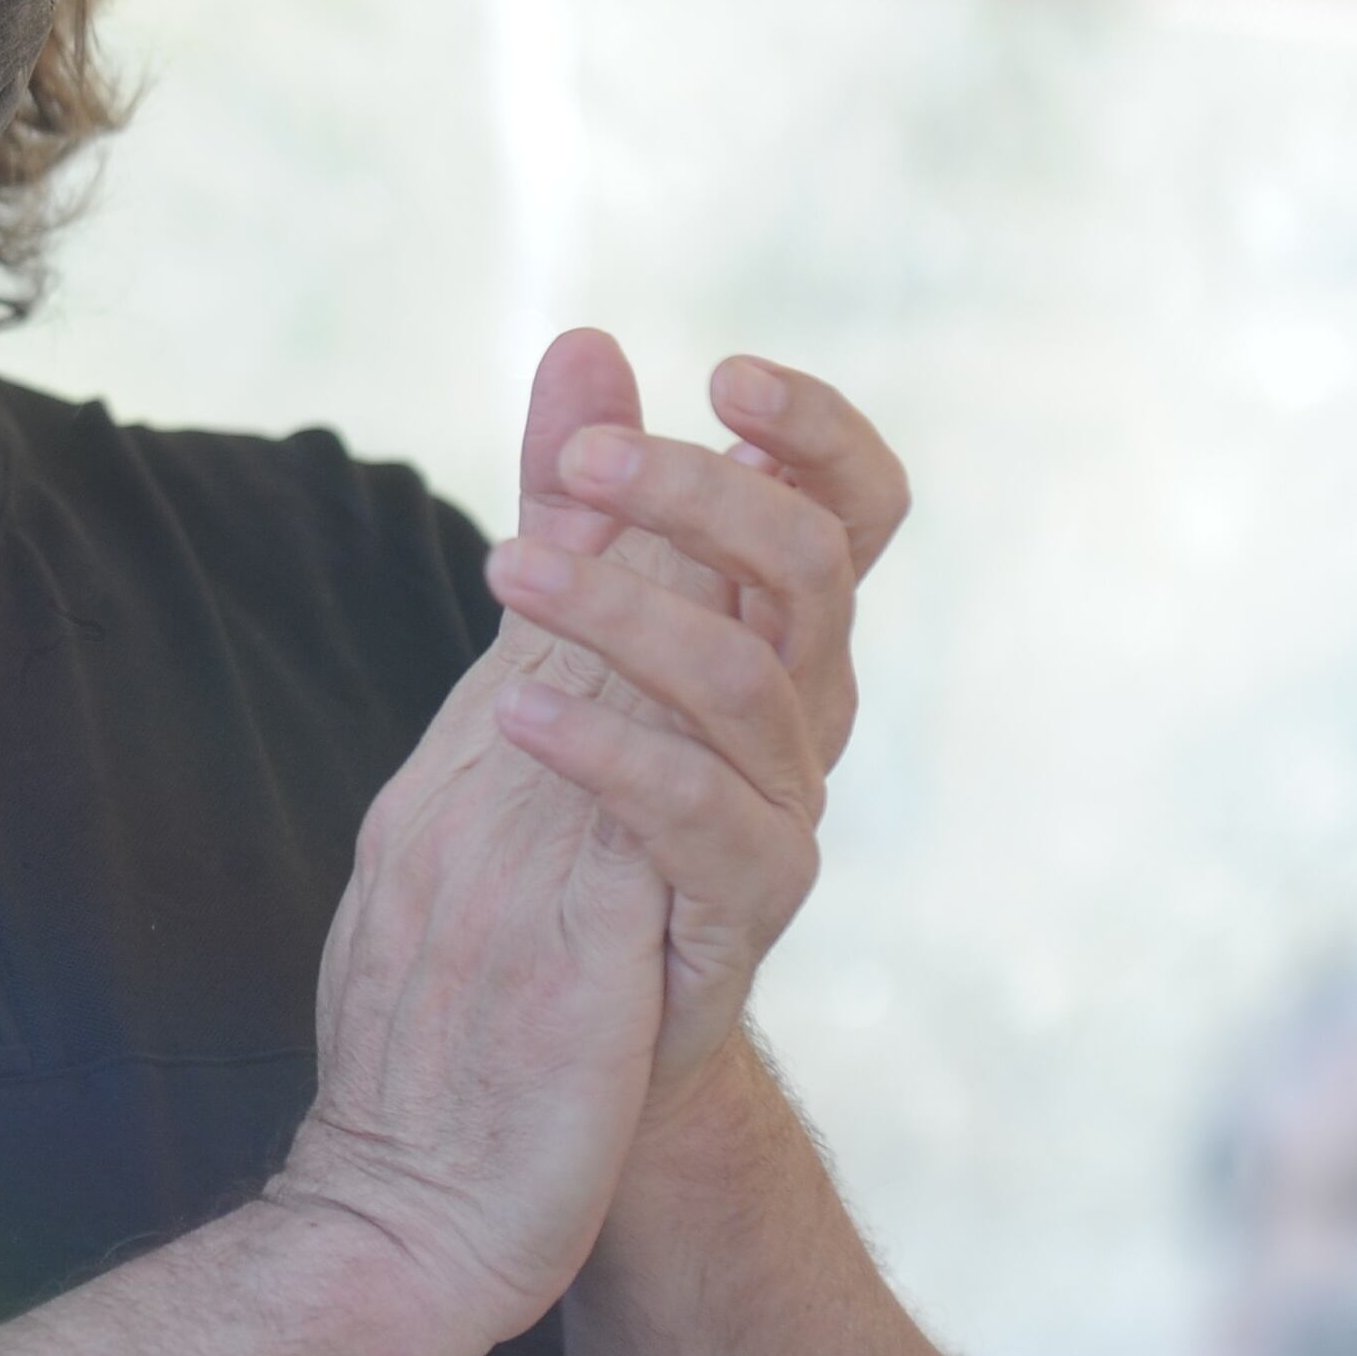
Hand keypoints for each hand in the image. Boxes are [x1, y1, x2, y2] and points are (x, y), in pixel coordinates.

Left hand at [471, 330, 905, 1110]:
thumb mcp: (559, 619)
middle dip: (696, 500)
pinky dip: (610, 749)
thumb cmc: (572, 796)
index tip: (723, 377)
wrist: (562, 1014)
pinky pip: (706, 814)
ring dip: (623, 609)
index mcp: (775, 630)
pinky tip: (516, 709)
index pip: (852, 508)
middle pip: (812, 570)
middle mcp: (803, 712)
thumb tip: (586, 341)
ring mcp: (784, 810)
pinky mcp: (743, 907)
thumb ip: (578, 489)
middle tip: (569, 469)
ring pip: (750, 682)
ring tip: (504, 566)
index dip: (819, 436)